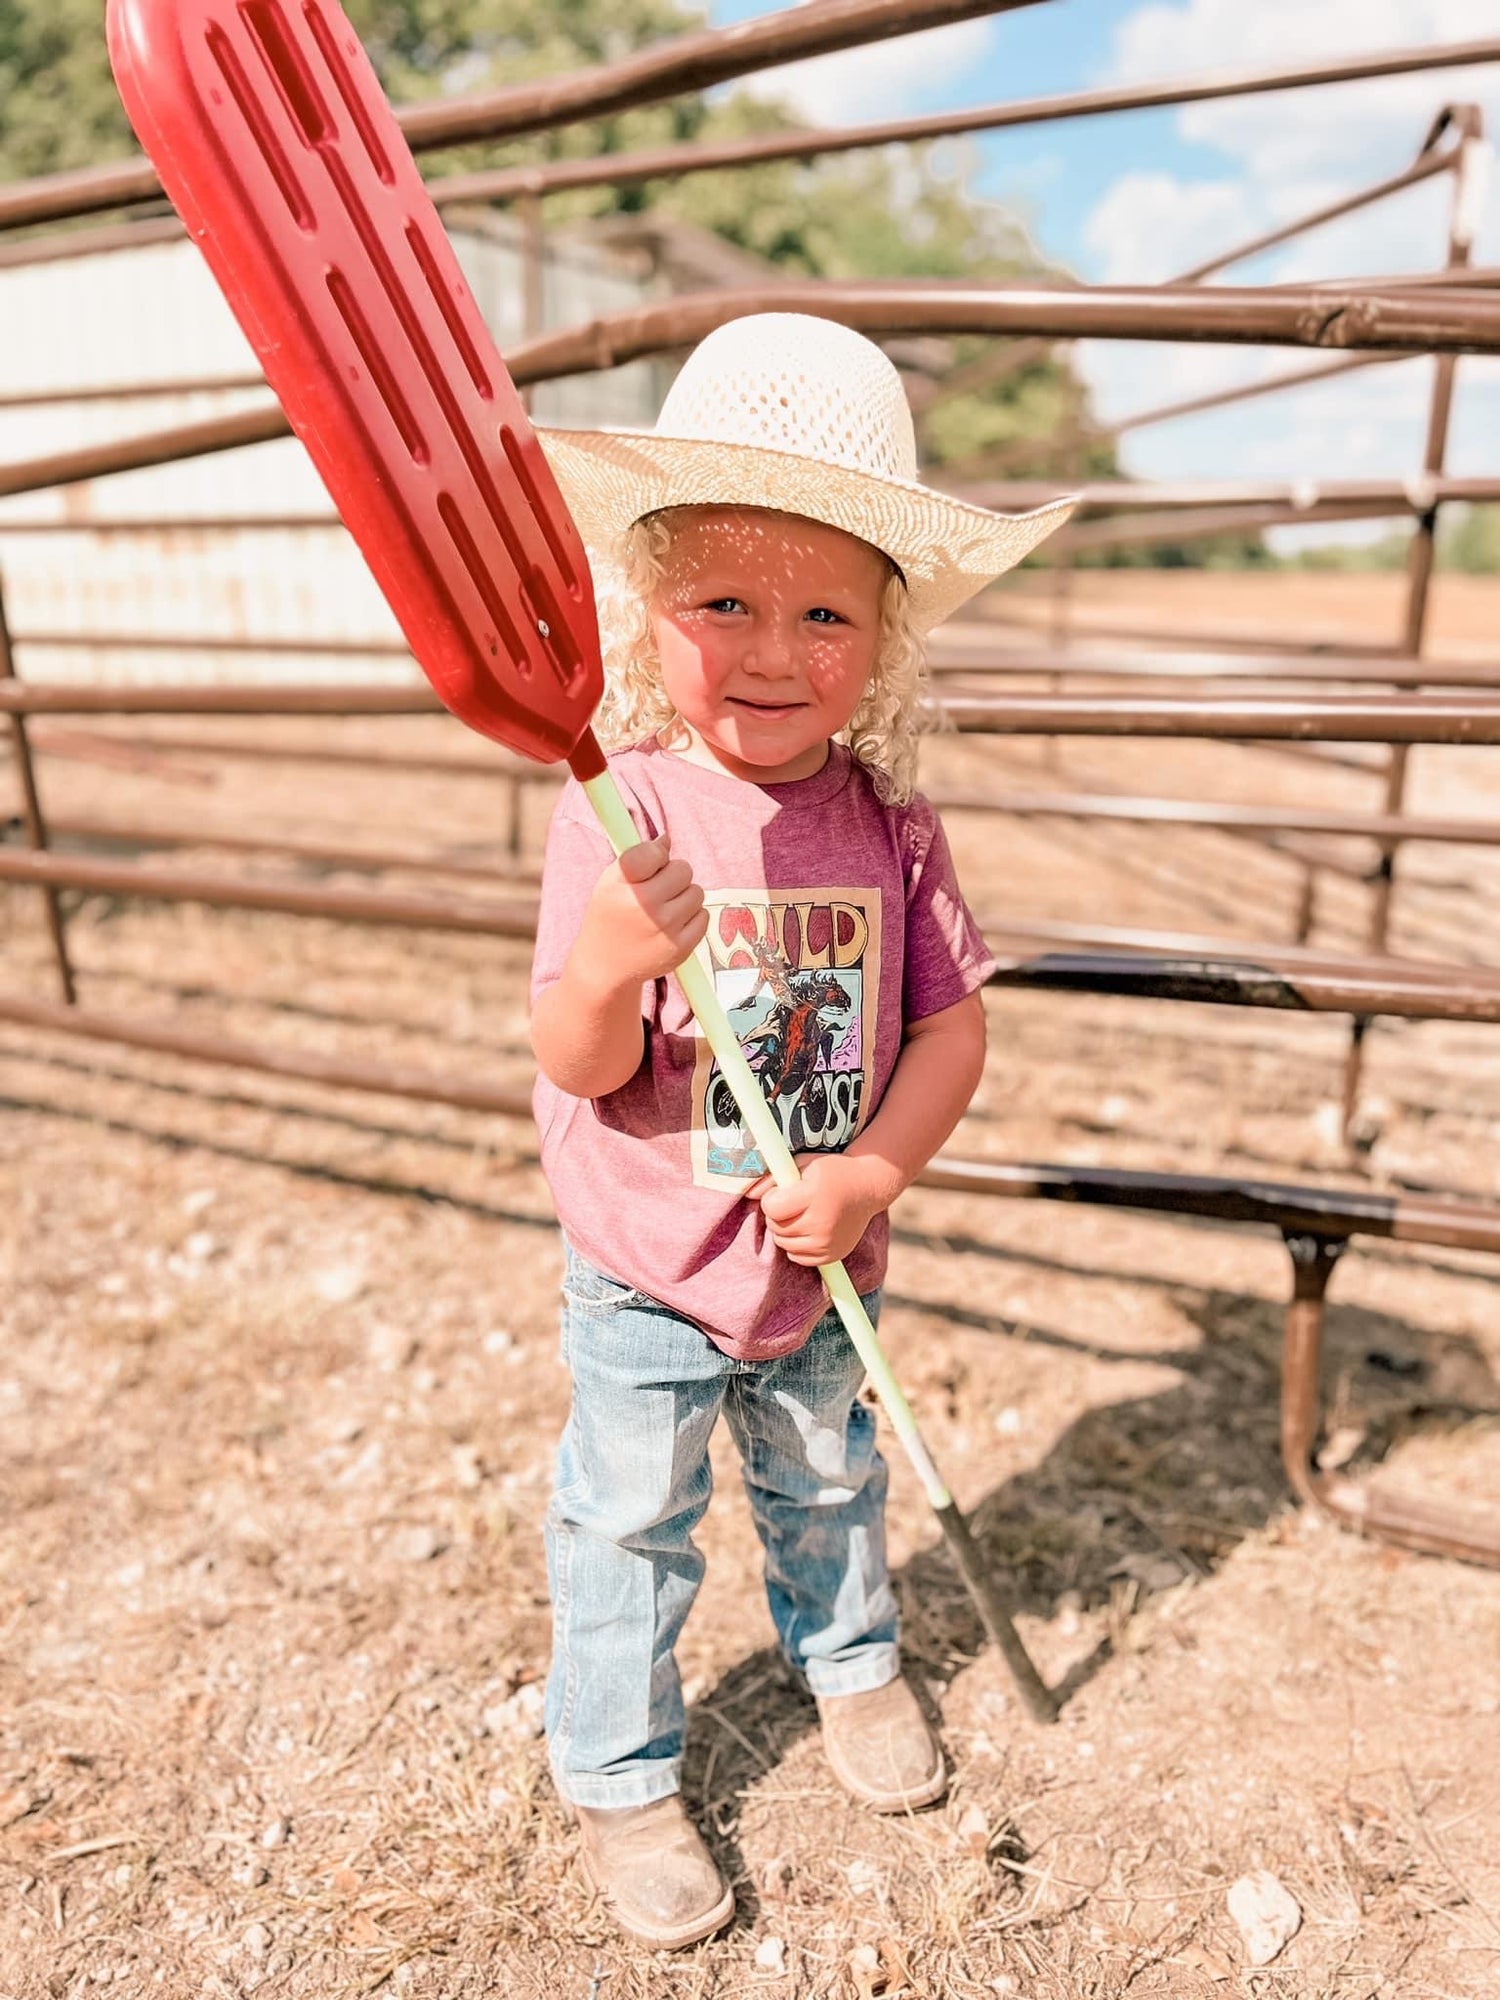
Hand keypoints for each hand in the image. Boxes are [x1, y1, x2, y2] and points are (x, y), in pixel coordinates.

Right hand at [578, 835, 707, 989]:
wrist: (606, 966)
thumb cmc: (610, 916)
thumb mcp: (610, 882)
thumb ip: (638, 855)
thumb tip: (667, 839)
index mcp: (622, 885)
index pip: (654, 852)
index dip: (655, 854)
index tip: (649, 865)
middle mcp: (645, 906)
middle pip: (683, 869)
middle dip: (673, 875)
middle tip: (656, 890)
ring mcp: (666, 928)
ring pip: (697, 892)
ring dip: (683, 897)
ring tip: (662, 910)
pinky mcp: (681, 947)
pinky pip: (703, 915)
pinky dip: (691, 918)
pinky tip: (671, 925)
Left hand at [745, 1153, 890, 1266]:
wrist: (867, 1187)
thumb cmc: (831, 1172)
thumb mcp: (802, 1165)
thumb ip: (773, 1179)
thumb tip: (749, 1194)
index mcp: (815, 1194)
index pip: (772, 1208)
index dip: (772, 1199)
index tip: (782, 1192)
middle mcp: (822, 1221)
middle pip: (776, 1227)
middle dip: (777, 1215)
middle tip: (793, 1203)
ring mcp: (828, 1242)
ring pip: (784, 1244)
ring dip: (785, 1231)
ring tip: (801, 1215)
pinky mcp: (832, 1255)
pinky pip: (797, 1257)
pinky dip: (797, 1246)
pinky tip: (808, 1229)